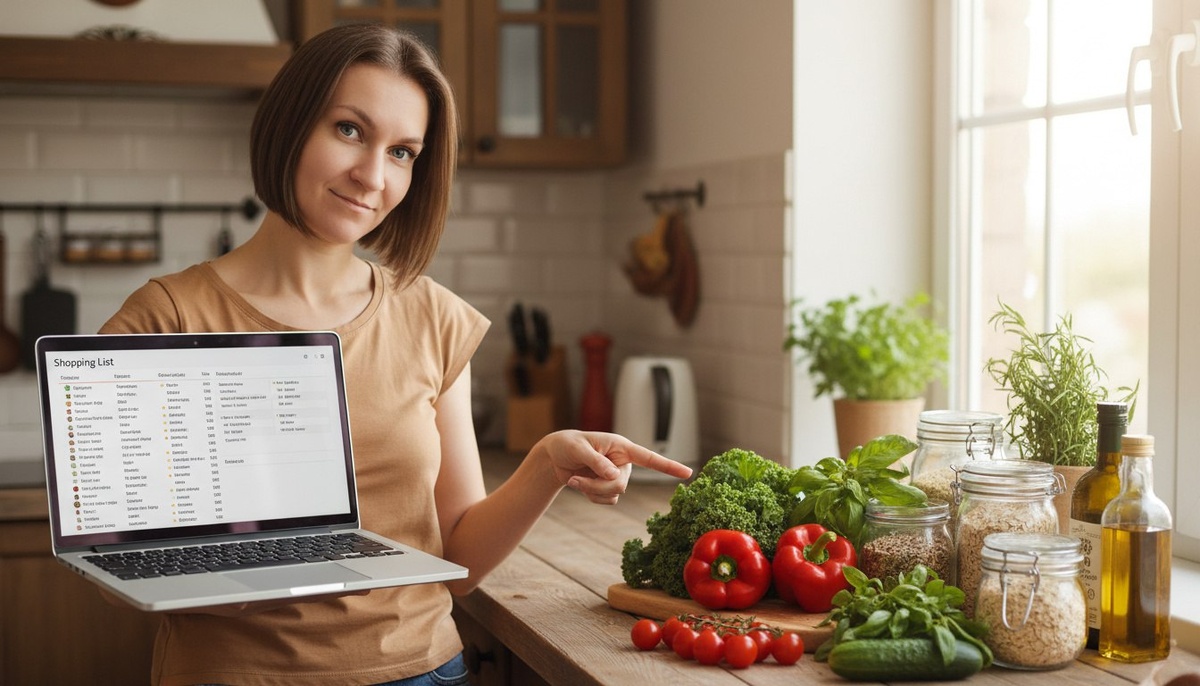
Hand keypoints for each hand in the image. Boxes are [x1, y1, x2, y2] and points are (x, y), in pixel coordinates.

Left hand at [535, 430, 691, 504]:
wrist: (554, 457)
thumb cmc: (567, 445)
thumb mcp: (579, 449)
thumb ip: (597, 462)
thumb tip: (615, 476)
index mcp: (621, 447)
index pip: (649, 458)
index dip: (669, 466)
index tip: (688, 472)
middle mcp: (623, 462)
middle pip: (621, 485)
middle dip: (597, 486)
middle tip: (575, 479)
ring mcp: (616, 476)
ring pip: (614, 495)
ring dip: (591, 491)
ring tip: (574, 478)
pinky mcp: (607, 488)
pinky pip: (606, 501)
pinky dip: (590, 496)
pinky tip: (579, 484)